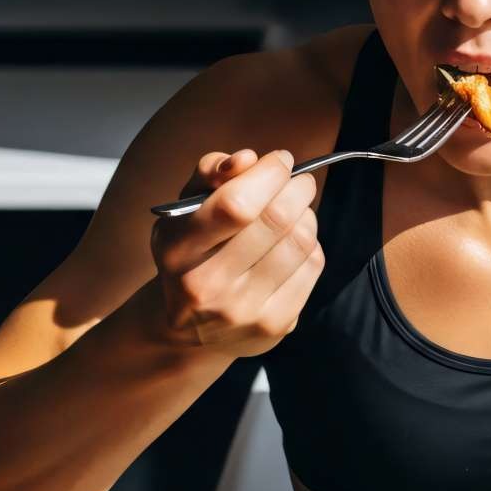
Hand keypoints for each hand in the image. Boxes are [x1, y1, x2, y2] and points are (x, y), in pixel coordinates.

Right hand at [148, 148, 323, 356]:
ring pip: (300, 241)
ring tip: (296, 210)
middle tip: (300, 180)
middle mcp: (209, 285)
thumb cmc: (191, 255)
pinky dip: (311, 243)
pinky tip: (294, 242)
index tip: (280, 161)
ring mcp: (245, 310)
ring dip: (306, 214)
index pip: (236, 206)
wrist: (190, 331)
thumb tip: (249, 159)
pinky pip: (312, 266)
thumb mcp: (184, 211)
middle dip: (297, 188)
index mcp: (178, 251)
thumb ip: (210, 175)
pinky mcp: (276, 325)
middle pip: (276, 220)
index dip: (268, 174)